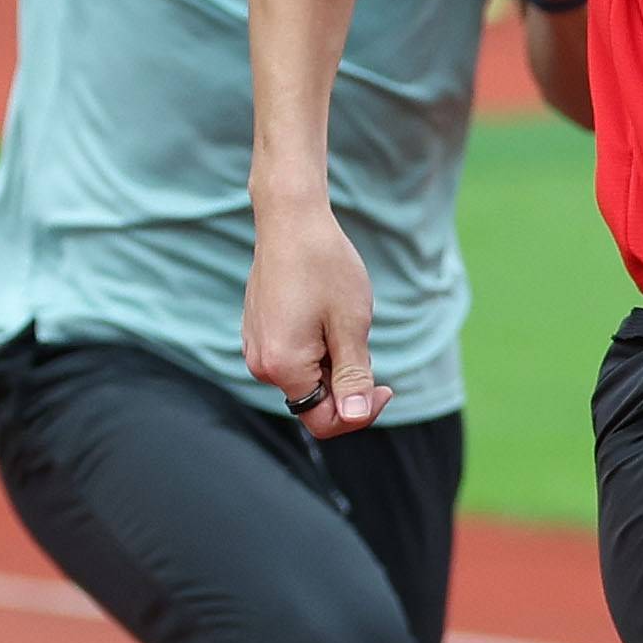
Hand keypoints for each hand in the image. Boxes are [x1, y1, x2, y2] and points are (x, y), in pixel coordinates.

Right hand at [246, 200, 384, 435]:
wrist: (291, 221)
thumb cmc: (325, 267)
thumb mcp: (351, 325)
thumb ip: (353, 377)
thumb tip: (354, 417)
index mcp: (282, 366)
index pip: (324, 421)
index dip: (360, 413)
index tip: (386, 386)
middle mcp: (261, 363)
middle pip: (314, 401)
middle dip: (346, 383)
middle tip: (362, 339)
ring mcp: (256, 346)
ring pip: (306, 378)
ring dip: (332, 363)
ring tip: (341, 320)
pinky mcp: (259, 332)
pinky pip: (293, 357)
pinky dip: (316, 348)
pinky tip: (324, 313)